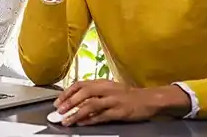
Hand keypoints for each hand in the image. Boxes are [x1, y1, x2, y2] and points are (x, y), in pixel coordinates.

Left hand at [53, 80, 167, 126]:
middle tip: (59, 111)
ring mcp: (113, 100)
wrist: (148, 99)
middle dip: (69, 102)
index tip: (58, 101)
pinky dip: (90, 120)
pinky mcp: (119, 111)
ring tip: (67, 120)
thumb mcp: (109, 88)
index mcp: (102, 82)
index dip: (67, 92)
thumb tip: (75, 101)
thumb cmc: (127, 94)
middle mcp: (107, 89)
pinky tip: (82, 123)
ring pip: (91, 105)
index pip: (80, 84)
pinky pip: (102, 116)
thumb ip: (94, 93)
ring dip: (77, 113)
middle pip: (84, 92)